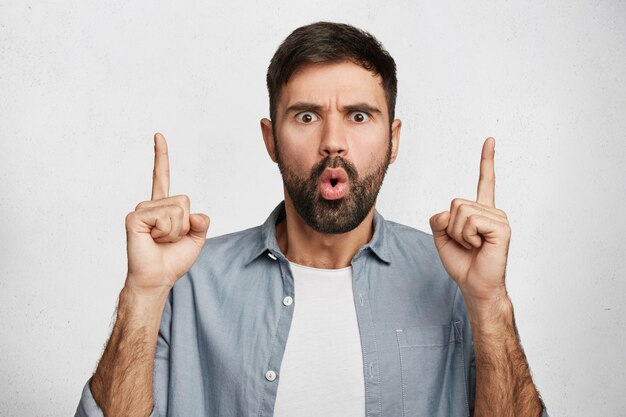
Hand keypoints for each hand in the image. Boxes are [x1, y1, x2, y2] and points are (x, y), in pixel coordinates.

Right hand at [124, 133, 209, 294]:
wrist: (158, 277)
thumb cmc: (173, 260)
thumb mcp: (196, 239)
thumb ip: (202, 222)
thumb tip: (196, 214)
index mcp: (164, 207)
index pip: (162, 176)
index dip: (160, 156)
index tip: (158, 136)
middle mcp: (151, 205)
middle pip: (184, 200)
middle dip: (185, 224)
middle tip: (170, 239)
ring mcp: (141, 210)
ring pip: (176, 209)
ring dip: (175, 230)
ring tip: (161, 240)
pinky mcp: (135, 217)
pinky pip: (164, 217)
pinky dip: (166, 232)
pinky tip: (153, 239)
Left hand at [429, 138, 510, 303]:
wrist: (475, 286)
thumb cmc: (462, 263)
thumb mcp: (442, 238)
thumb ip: (439, 219)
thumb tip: (448, 211)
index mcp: (481, 212)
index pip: (485, 181)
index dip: (487, 160)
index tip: (490, 140)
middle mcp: (492, 211)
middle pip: (455, 203)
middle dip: (451, 227)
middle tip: (466, 244)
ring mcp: (499, 219)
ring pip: (460, 212)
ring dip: (459, 234)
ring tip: (473, 246)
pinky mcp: (502, 228)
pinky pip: (470, 221)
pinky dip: (467, 237)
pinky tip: (479, 246)